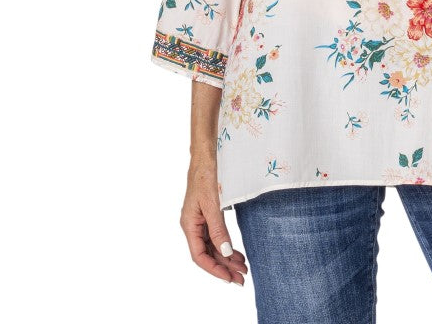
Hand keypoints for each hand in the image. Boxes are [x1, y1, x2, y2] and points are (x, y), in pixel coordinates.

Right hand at [181, 154, 247, 284]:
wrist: (208, 154)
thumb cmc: (207, 175)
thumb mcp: (213, 203)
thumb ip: (218, 229)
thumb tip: (224, 253)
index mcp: (189, 225)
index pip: (199, 256)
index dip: (215, 269)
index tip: (230, 278)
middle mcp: (192, 225)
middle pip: (207, 253)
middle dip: (224, 267)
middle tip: (242, 277)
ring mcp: (200, 220)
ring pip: (212, 246)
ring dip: (226, 257)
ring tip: (243, 267)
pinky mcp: (208, 213)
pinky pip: (216, 235)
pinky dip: (226, 245)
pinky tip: (236, 252)